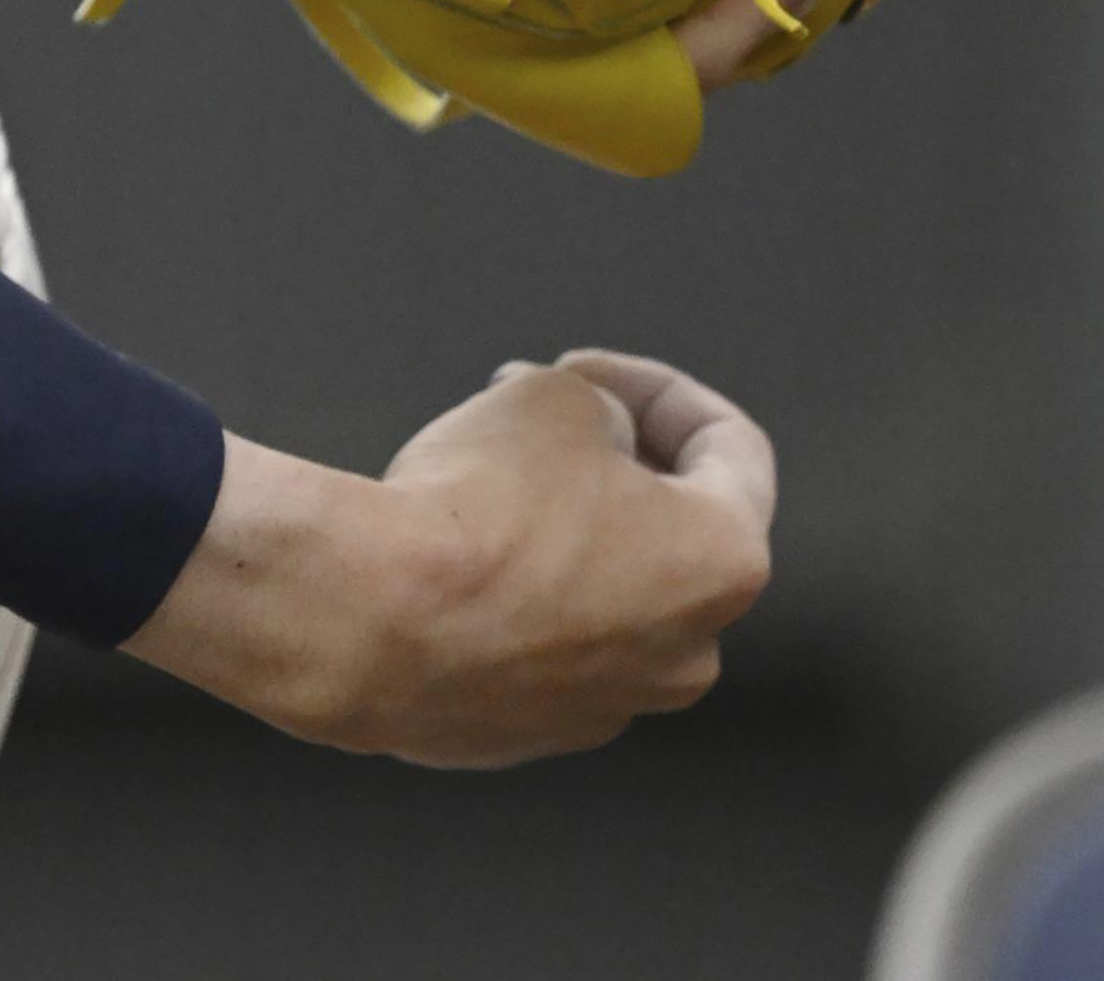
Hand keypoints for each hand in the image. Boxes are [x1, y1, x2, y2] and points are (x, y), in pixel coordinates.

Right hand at [125, 354, 776, 765]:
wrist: (369, 618)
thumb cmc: (475, 505)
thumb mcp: (550, 398)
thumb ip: (598, 408)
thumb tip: (591, 436)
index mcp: (722, 562)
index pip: (733, 449)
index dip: (660, 387)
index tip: (585, 367)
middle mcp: (687, 652)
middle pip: (669, 529)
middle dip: (606, 460)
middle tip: (530, 416)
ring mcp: (609, 706)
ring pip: (602, 594)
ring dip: (560, 529)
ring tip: (480, 479)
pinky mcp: (531, 735)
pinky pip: (537, 646)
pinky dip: (510, 595)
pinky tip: (448, 556)